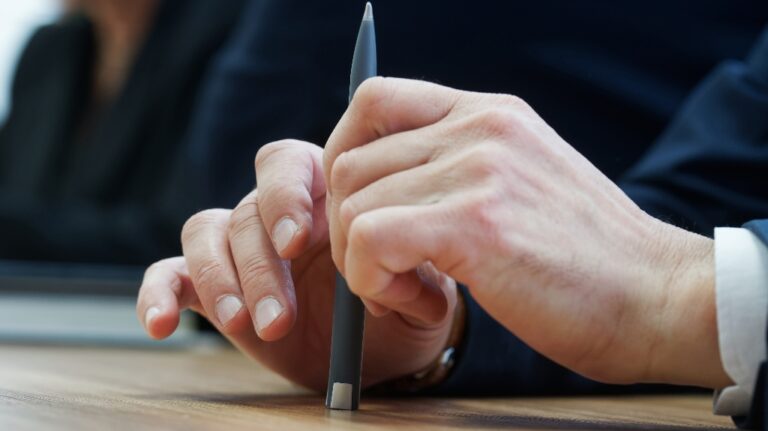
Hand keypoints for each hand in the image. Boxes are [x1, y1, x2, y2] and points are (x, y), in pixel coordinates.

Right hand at [136, 140, 456, 390]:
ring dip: (221, 281)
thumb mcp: (421, 290)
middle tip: (278, 315)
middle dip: (260, 264)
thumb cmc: (402, 305)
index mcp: (326, 194)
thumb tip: (394, 273)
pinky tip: (161, 324)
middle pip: (248, 209)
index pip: (288, 164)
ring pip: (208, 234)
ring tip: (247, 326)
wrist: (383, 347)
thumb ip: (411, 275)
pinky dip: (158, 293)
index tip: (297, 241)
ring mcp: (242, 248)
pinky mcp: (214, 286)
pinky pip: (173, 274)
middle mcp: (278, 213)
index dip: (285, 194)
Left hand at [323, 77, 730, 388]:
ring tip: (412, 291)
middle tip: (388, 271)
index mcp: (489, 114)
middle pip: (349, 161)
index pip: (374, 98)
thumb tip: (384, 191)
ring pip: (352, 205)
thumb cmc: (587, 258)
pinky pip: (369, 240)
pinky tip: (421, 301)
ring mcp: (480, 170)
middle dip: (348, 228)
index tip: (356, 209)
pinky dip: (373, 282)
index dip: (344, 153)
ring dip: (363, 265)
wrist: (659, 297)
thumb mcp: (524, 182)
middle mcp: (481, 129)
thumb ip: (460, 170)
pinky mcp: (475, 223)